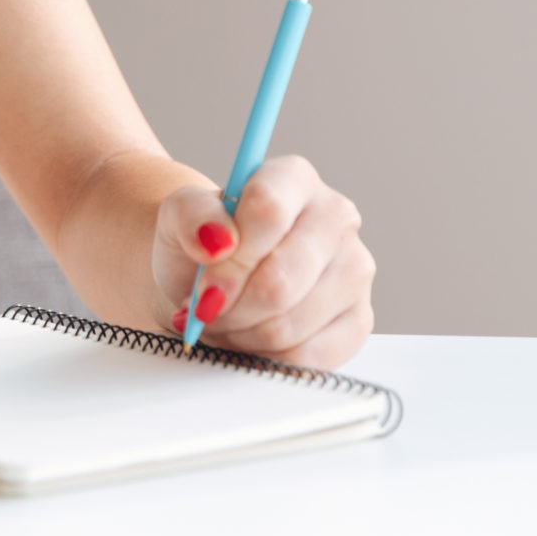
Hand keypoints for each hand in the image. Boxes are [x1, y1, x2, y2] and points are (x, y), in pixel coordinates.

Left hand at [153, 155, 373, 368]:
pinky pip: (307, 356)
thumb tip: (218, 240)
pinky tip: (250, 338)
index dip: (230, 259)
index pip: (268, 210)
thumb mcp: (177, 215)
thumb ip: (190, 215)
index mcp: (294, 178)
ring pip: (289, 325)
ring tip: (224, 320)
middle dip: (230, 307)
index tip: (203, 285)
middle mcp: (336, 218)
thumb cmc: (199, 244)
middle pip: (280, 280)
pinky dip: (265, 357)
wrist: (212, 280)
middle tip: (205, 310)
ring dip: (241, 333)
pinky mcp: (359, 320)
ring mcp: (354, 270)